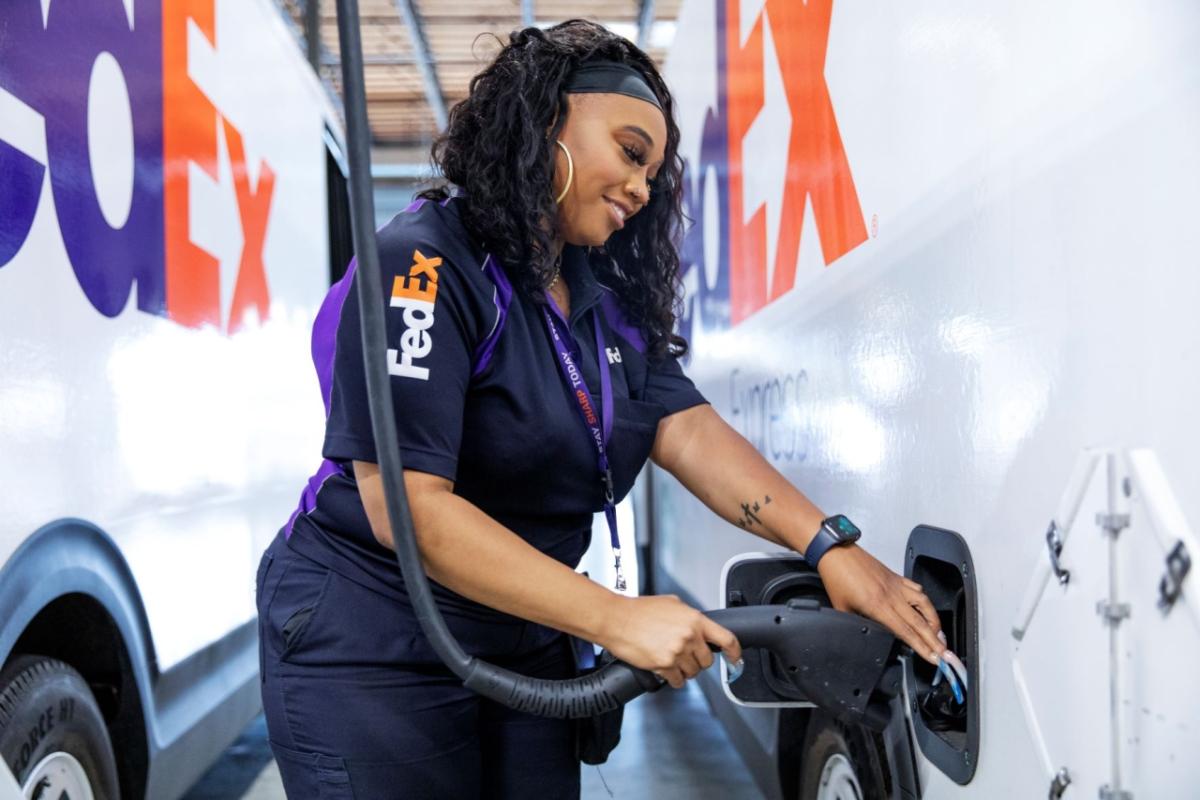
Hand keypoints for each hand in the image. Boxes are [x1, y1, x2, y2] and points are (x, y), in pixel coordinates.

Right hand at [599, 594, 742, 688]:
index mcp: (694, 619)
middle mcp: (689, 636)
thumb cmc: (638, 610)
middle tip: (686, 656)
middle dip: (698, 661)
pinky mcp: (664, 665)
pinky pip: (678, 681)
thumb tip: (697, 625)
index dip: (735, 652)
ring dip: (685, 671)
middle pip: (707, 661)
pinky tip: (666, 671)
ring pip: (693, 672)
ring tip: (672, 661)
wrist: (616, 619)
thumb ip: (688, 616)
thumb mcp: (671, 603)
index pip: (726, 638)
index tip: (735, 658)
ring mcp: (677, 651)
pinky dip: (674, 679)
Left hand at [816, 544, 945, 664]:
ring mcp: (896, 585)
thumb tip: (863, 633)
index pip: (906, 632)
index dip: (922, 647)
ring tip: (939, 634)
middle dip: (935, 641)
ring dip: (934, 621)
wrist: (836, 553)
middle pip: (920, 622)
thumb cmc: (836, 578)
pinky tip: (926, 608)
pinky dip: (924, 600)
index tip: (933, 658)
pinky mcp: (895, 577)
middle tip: (946, 654)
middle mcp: (891, 596)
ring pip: (923, 604)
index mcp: (878, 606)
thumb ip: (856, 624)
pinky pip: (916, 589)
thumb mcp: (841, 609)